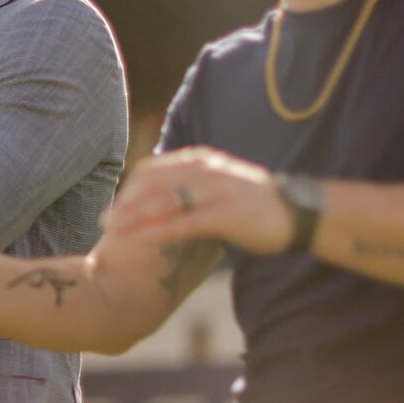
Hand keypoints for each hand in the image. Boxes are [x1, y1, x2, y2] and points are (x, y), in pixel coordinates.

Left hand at [101, 148, 293, 254]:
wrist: (299, 214)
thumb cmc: (256, 205)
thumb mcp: (220, 186)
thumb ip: (193, 186)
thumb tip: (164, 196)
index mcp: (202, 161)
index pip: (154, 169)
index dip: (130, 188)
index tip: (113, 206)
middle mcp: (206, 170)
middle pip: (153, 183)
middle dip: (126, 204)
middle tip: (104, 223)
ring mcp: (216, 190)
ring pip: (164, 201)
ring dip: (135, 218)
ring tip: (113, 233)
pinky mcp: (226, 214)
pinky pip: (184, 222)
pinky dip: (158, 231)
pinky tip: (141, 241)